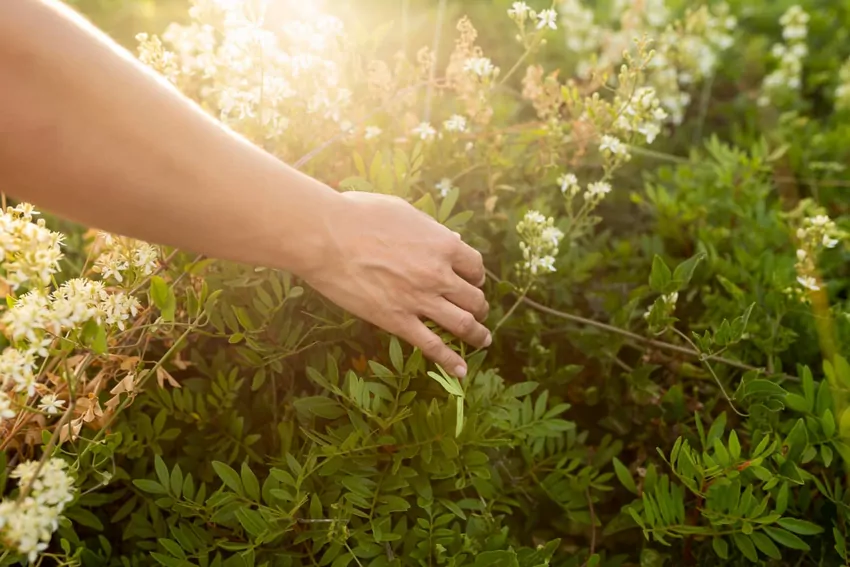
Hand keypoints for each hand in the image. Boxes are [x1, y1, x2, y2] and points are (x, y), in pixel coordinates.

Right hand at [302, 191, 489, 377]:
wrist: (326, 237)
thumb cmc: (359, 216)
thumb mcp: (403, 212)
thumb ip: (430, 229)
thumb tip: (451, 240)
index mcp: (442, 245)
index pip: (475, 267)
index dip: (476, 276)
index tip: (472, 280)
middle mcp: (438, 275)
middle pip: (474, 298)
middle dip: (479, 306)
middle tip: (478, 311)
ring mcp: (420, 300)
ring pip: (463, 324)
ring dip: (477, 334)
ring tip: (482, 340)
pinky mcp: (397, 321)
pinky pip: (432, 346)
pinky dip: (450, 361)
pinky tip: (460, 371)